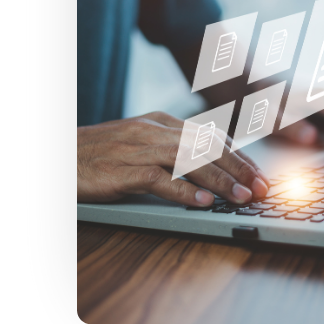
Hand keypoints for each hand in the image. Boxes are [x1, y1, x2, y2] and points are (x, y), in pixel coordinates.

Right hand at [77, 111, 268, 206]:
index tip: (259, 173)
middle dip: (240, 167)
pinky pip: (159, 179)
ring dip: (221, 179)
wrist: (61, 154)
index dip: (239, 156)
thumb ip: (174, 148)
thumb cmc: (101, 153)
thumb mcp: (142, 142)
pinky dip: (183, 190)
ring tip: (242, 196)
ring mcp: (138, 148)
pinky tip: (203, 201)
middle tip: (262, 187)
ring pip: (190, 160)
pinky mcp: (122, 169)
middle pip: (207, 146)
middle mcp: (155, 130)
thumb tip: (210, 164)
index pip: (212, 136)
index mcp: (162, 122)